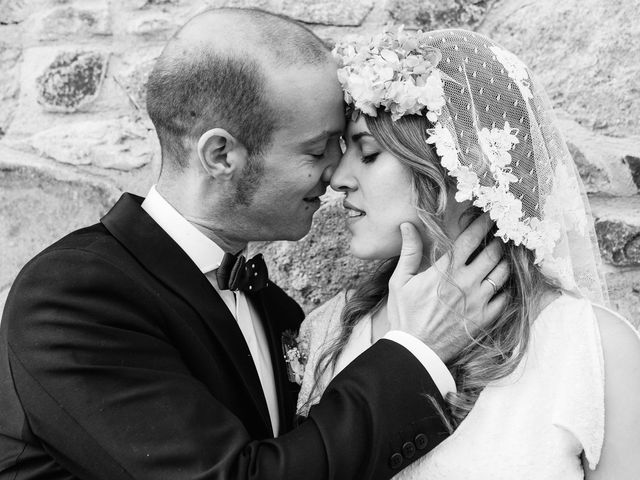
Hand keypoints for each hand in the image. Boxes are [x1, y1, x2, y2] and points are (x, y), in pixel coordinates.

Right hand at [387, 214, 508, 362]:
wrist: (416, 350)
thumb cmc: (405, 315)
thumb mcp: (400, 281)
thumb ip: (409, 252)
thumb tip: (407, 226)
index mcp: (446, 270)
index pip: (470, 240)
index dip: (482, 225)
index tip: (489, 216)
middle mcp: (466, 282)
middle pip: (492, 253)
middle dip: (498, 240)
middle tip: (501, 234)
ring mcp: (479, 300)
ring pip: (502, 273)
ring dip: (505, 261)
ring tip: (504, 255)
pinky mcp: (486, 317)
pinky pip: (505, 297)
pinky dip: (507, 287)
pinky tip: (504, 283)